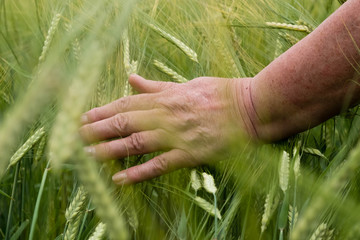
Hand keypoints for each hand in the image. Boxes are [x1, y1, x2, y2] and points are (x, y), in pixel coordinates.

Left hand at [80, 74, 254, 184]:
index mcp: (167, 97)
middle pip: (126, 122)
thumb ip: (157, 86)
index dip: (104, 110)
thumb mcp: (187, 83)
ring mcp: (178, 135)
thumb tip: (132, 78)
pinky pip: (160, 165)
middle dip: (99, 129)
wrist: (251, 108)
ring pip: (137, 143)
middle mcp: (167, 115)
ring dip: (111, 149)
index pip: (128, 104)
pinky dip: (138, 172)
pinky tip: (120, 178)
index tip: (84, 116)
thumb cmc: (220, 93)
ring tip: (88, 155)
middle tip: (76, 136)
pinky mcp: (190, 154)